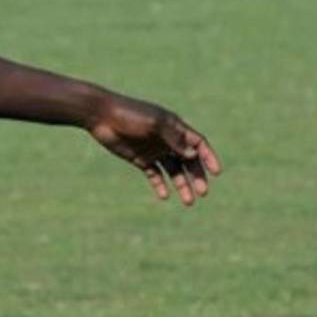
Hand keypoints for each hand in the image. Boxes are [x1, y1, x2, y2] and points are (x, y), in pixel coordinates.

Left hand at [85, 94, 221, 204]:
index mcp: (174, 127)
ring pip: (173, 171)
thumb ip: (172, 139)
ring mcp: (154, 150)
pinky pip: (154, 175)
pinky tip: (165, 196)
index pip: (198, 143)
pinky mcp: (140, 158)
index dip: (208, 157)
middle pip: (188, 160)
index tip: (216, 173)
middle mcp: (166, 140)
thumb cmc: (128, 115)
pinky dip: (160, 185)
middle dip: (197, 176)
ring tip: (188, 202)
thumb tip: (192, 154)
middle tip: (202, 192)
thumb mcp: (153, 124)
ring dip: (181, 185)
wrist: (100, 115)